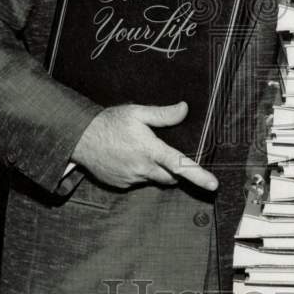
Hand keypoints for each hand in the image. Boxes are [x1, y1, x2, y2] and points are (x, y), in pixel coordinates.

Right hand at [71, 101, 217, 192]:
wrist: (80, 138)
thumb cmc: (110, 122)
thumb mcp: (137, 112)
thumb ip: (163, 114)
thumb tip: (184, 109)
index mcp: (150, 150)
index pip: (180, 165)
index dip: (199, 176)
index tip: (214, 185)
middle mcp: (142, 168)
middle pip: (170, 177)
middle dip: (173, 170)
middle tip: (163, 153)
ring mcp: (131, 179)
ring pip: (152, 179)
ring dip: (153, 169)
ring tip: (138, 150)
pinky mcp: (120, 185)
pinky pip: (137, 181)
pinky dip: (138, 172)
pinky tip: (126, 158)